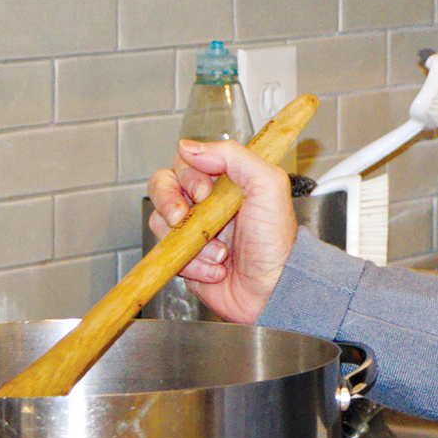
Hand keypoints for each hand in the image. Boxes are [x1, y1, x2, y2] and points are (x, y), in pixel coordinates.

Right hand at [147, 139, 301, 324]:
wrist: (274, 290)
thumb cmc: (276, 241)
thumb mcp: (268, 185)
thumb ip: (233, 156)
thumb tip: (189, 146)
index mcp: (224, 181)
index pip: (185, 163)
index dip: (188, 176)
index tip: (204, 192)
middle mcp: (205, 203)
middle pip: (162, 186)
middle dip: (169, 202)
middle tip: (185, 217)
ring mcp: (193, 231)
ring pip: (160, 222)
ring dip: (191, 240)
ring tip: (220, 252)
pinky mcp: (184, 259)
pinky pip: (167, 254)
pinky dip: (192, 264)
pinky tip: (216, 269)